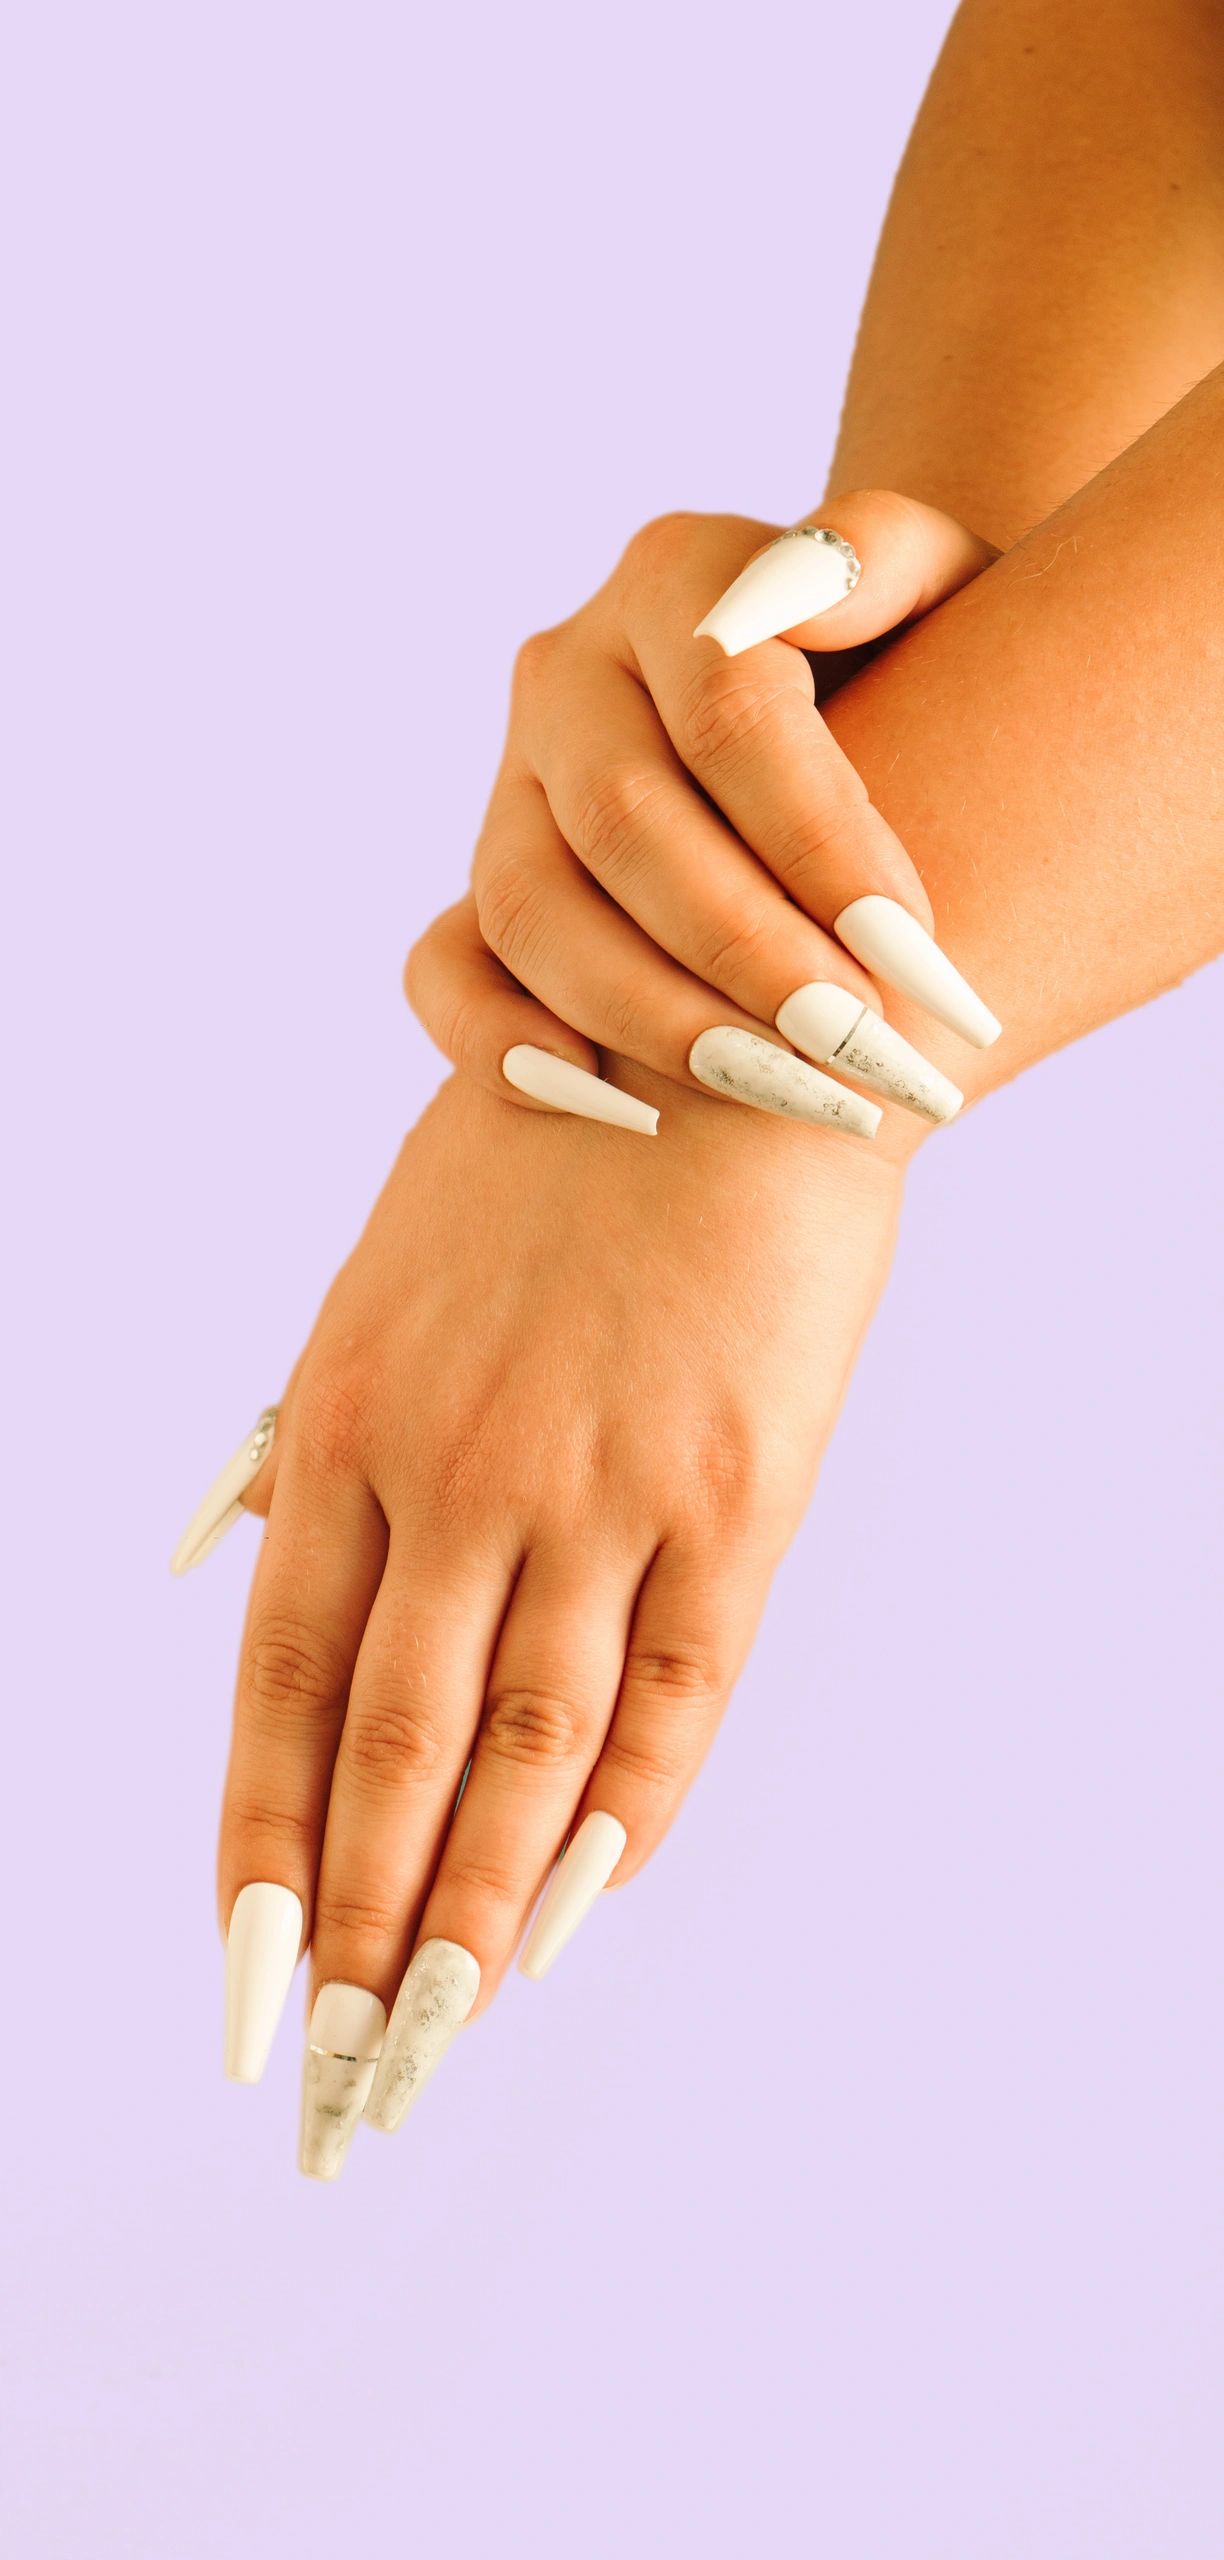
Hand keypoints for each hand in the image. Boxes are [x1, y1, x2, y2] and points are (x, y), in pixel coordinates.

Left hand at [210, 1068, 905, 2175]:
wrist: (730, 1059)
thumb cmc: (539, 1175)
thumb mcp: (381, 1285)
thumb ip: (310, 1440)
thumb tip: (223, 1558)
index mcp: (350, 1425)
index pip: (278, 1688)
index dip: (258, 1850)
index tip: (242, 1979)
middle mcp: (462, 1475)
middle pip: (397, 1750)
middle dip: (362, 1926)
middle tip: (343, 2071)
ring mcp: (604, 1490)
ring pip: (530, 1748)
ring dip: (479, 1907)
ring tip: (444, 2031)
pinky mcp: (739, 1497)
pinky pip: (681, 1695)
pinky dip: (630, 1815)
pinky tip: (589, 1909)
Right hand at [406, 490, 1000, 1138]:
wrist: (851, 706)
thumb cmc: (919, 652)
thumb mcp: (942, 573)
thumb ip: (882, 551)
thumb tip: (804, 586)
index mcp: (673, 577)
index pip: (730, 713)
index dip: (819, 840)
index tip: (917, 951)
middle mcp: (567, 670)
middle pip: (625, 824)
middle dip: (746, 952)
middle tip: (858, 1049)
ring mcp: (511, 783)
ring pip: (530, 908)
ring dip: (652, 1017)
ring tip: (778, 1094)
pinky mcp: (482, 883)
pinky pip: (445, 970)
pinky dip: (504, 1047)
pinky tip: (620, 1114)